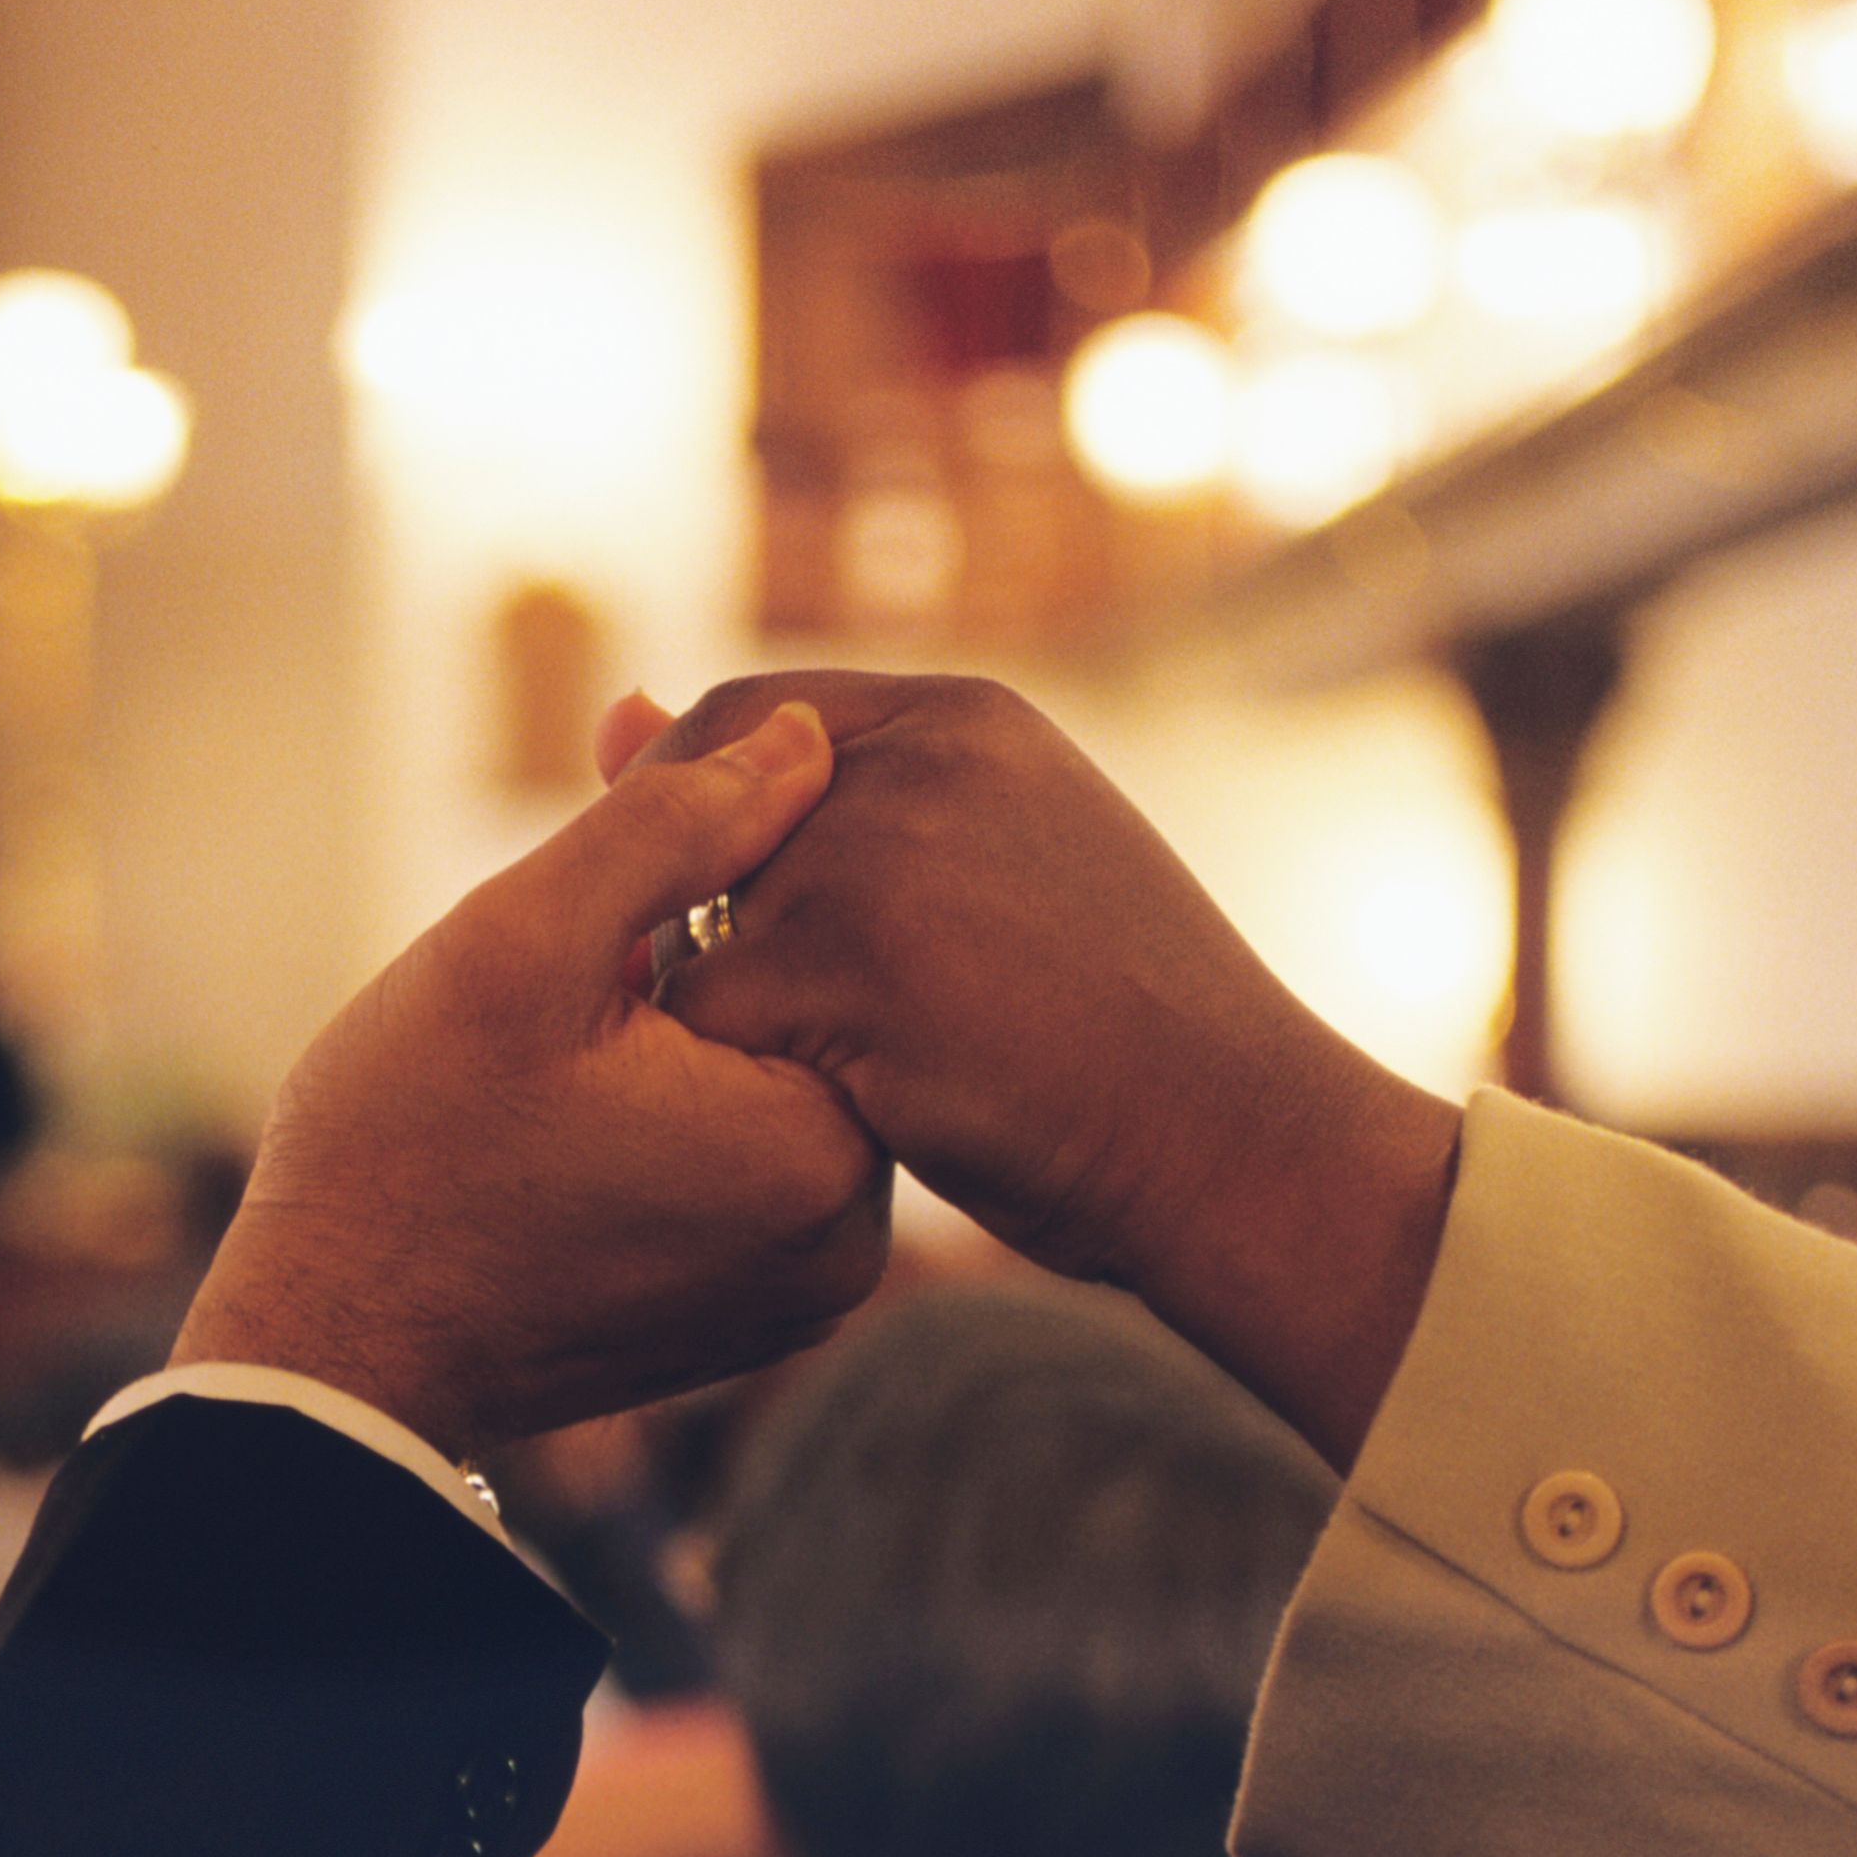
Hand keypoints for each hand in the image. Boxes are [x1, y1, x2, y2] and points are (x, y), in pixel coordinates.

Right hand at [171, 700, 885, 1460]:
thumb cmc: (403, 1149)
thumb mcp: (523, 942)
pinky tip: (571, 1124)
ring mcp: (804, 1293)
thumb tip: (805, 735)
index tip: (590, 915)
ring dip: (681, 1040)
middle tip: (562, 982)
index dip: (705, 886)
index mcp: (821, 1150)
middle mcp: (849, 1241)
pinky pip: (739, 1170)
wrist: (331, 1351)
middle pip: (801, 1021)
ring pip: (768, 1088)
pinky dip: (674, 1121)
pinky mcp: (752, 1320)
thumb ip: (676, 823)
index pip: (825, 943)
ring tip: (554, 1064)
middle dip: (694, 966)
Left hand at [617, 673, 1463, 1463]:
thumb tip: (612, 713)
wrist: (1245, 1143)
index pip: (741, 722)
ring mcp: (878, 857)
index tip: (713, 921)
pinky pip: (705, 1022)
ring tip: (851, 1081)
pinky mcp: (850, 969)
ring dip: (737, 1022)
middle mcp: (913, 760)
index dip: (693, 824)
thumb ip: (835, 798)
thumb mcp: (999, 861)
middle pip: (697, 831)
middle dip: (711, 939)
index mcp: (962, 719)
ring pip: (689, 934)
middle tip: (794, 1032)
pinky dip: (747, 1088)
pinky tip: (849, 1123)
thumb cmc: (1120, 1029)